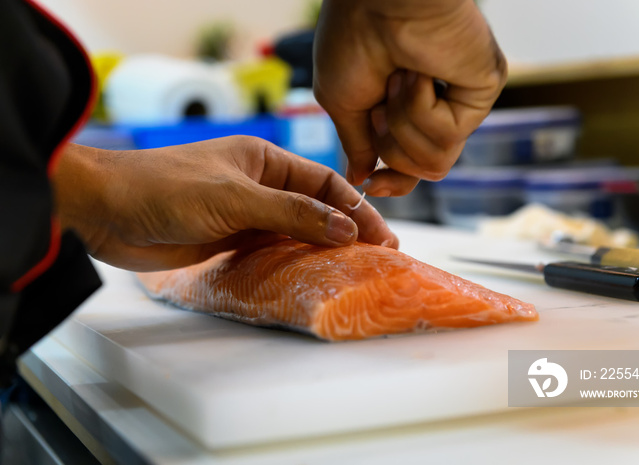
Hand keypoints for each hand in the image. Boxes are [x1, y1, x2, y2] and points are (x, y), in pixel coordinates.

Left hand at [53, 139, 397, 270]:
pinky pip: (271, 252)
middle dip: (345, 230)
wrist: (106, 211)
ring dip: (322, 249)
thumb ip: (291, 212)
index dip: (355, 207)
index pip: (324, 182)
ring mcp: (245, 215)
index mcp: (264, 160)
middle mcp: (259, 186)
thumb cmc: (167, 188)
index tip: (380, 235)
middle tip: (376, 257)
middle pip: (315, 208)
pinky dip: (293, 263)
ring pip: (295, 232)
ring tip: (353, 271)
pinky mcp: (229, 241)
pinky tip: (311, 277)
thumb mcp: (235, 196)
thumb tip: (345, 229)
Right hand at [313, 0, 506, 195]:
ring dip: (402, 127)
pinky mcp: (480, 94)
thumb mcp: (342, 103)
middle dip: (391, 144)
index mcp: (404, 108)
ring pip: (434, 162)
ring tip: (399, 81)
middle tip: (382, 100)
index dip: (393, 182)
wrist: (377, 1)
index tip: (374, 185)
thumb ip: (358, 145)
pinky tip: (418, 75)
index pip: (410, 163)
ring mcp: (460, 101)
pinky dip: (420, 108)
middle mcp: (437, 107)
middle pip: (422, 169)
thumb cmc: (352, 39)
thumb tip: (361, 177)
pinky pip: (447, 138)